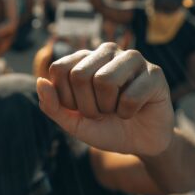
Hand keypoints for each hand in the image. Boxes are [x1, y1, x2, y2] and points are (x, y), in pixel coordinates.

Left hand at [37, 43, 173, 155]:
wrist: (140, 142)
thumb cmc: (106, 127)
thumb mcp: (73, 122)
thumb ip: (52, 105)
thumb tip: (40, 81)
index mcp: (84, 58)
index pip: (59, 69)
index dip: (65, 98)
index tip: (80, 109)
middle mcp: (107, 51)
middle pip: (80, 75)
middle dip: (87, 106)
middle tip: (101, 112)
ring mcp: (132, 58)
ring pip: (105, 80)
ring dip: (108, 107)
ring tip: (117, 109)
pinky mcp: (154, 73)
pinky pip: (130, 96)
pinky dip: (128, 113)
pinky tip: (135, 110)